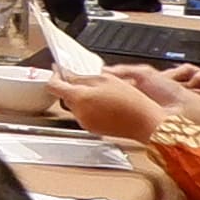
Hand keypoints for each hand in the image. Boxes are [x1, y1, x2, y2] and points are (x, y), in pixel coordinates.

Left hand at [51, 68, 168, 142]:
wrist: (145, 122)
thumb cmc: (131, 101)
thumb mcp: (106, 79)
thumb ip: (83, 77)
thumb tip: (69, 76)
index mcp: (79, 98)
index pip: (54, 86)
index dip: (55, 75)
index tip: (58, 70)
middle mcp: (79, 113)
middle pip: (66, 96)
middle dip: (72, 86)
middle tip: (87, 79)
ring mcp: (85, 123)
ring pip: (76, 105)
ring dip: (83, 98)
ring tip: (102, 92)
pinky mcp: (93, 129)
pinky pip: (85, 115)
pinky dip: (90, 108)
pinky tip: (106, 104)